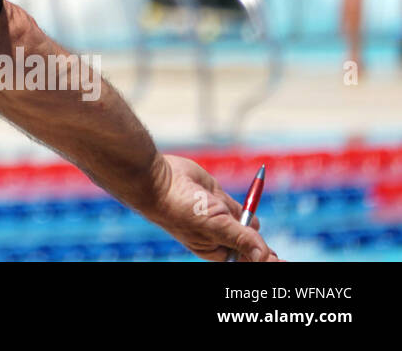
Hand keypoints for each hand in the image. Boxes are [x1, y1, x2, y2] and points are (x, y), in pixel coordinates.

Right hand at [141, 154, 279, 261]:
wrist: (159, 180)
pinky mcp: (221, 200)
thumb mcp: (214, 227)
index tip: (283, 263)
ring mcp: (222, 218)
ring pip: (249, 227)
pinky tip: (257, 212)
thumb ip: (242, 239)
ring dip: (258, 230)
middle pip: (251, 247)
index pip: (248, 260)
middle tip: (284, 262)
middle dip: (266, 253)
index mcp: (217, 250)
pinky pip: (243, 208)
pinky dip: (251, 208)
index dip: (265, 262)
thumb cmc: (180, 209)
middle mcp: (220, 237)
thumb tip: (266, 257)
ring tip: (273, 251)